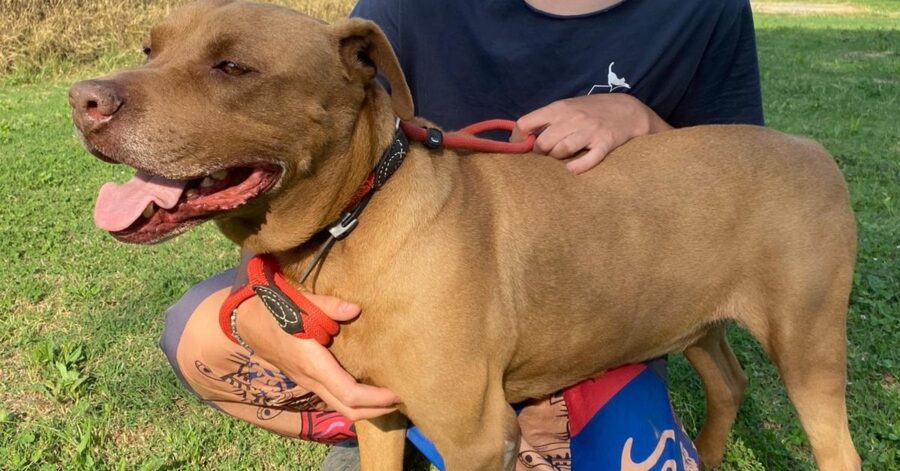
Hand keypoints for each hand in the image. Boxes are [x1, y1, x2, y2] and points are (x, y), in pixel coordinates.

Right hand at [234, 293, 399, 420]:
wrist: (244, 322)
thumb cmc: (273, 310)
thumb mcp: (299, 302)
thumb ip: (328, 306)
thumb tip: (355, 310)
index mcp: (312, 362)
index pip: (348, 393)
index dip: (374, 398)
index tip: (396, 393)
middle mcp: (310, 378)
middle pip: (347, 409)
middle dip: (376, 410)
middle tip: (401, 400)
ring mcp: (307, 381)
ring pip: (340, 407)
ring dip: (365, 409)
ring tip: (389, 398)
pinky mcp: (306, 379)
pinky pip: (333, 398)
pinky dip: (353, 401)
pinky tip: (367, 390)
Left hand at [511, 94, 671, 174]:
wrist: (628, 110)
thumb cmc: (591, 111)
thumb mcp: (567, 107)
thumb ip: (547, 120)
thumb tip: (522, 138)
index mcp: (558, 108)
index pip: (526, 123)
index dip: (518, 139)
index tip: (519, 148)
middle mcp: (572, 118)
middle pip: (542, 142)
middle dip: (540, 153)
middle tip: (547, 155)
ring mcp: (589, 130)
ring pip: (561, 151)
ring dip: (558, 158)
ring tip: (562, 157)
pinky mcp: (604, 142)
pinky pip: (588, 159)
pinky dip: (578, 167)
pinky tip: (573, 169)